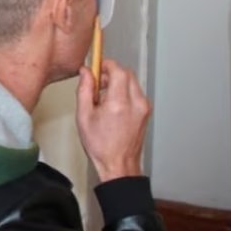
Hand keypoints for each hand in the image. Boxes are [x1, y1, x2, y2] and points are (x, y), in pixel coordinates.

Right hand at [75, 58, 149, 182]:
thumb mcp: (84, 116)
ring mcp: (143, 108)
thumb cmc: (101, 146)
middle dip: (112, 73)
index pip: (118, 70)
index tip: (97, 68)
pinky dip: (125, 92)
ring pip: (132, 82)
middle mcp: (135, 103)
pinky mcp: (146, 112)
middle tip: (99, 83)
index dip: (106, 65)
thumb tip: (85, 72)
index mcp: (119, 103)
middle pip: (127, 73)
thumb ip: (84, 90)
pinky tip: (114, 105)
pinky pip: (136, 93)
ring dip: (119, 82)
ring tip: (105, 97)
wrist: (118, 164)